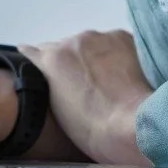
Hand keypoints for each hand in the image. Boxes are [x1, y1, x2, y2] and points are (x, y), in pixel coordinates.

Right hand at [19, 30, 153, 166]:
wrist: (134, 123)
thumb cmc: (96, 131)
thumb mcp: (59, 112)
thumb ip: (51, 88)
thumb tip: (54, 82)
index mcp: (53, 60)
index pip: (33, 52)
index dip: (38, 62)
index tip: (40, 67)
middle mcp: (73, 41)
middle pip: (64, 47)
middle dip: (69, 61)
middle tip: (80, 83)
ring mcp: (99, 37)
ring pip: (89, 44)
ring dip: (91, 56)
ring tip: (104, 80)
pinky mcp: (122, 36)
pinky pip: (111, 43)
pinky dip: (113, 54)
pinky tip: (121, 73)